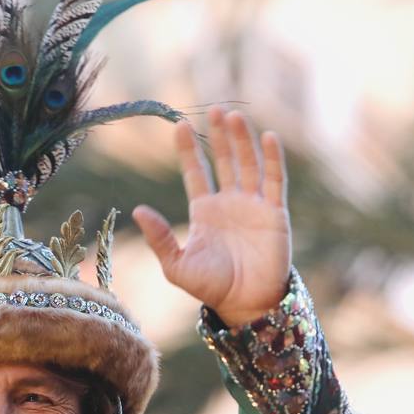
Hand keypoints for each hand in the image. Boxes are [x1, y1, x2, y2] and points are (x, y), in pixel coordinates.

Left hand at [132, 107, 292, 326]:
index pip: (196, 172)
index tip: (180, 124)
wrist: (245, 304)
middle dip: (219, 135)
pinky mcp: (275, 213)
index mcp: (205, 211)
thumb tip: (138, 210)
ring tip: (233, 116)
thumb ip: (160, 237)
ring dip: (242, 140)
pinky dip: (271, 159)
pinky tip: (267, 137)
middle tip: (215, 109)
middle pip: (224, 160)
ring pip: (248, 164)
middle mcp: (229, 203)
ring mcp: (253, 205)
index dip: (188, 149)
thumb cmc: (210, 287)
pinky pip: (274, 180)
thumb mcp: (176, 264)